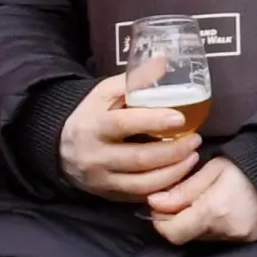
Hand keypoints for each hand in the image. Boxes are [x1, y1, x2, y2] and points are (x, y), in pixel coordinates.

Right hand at [59, 73, 199, 201]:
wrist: (61, 148)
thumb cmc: (92, 116)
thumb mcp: (105, 94)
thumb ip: (134, 79)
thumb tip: (164, 60)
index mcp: (92, 126)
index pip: (123, 124)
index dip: (153, 122)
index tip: (180, 119)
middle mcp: (94, 156)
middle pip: (140, 158)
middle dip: (174, 151)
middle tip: (195, 139)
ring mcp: (101, 179)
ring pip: (143, 183)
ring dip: (174, 171)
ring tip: (193, 156)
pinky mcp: (108, 195)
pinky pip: (141, 196)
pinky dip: (164, 186)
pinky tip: (179, 173)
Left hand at [146, 158, 256, 246]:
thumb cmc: (245, 165)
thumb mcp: (211, 170)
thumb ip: (182, 190)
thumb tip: (154, 203)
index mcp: (214, 210)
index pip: (172, 232)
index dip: (160, 221)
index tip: (162, 205)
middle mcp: (226, 230)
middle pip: (186, 235)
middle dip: (178, 220)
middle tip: (182, 199)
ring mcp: (239, 237)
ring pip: (201, 237)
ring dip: (195, 223)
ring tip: (205, 201)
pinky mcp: (248, 239)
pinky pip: (219, 237)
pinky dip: (213, 226)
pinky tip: (220, 209)